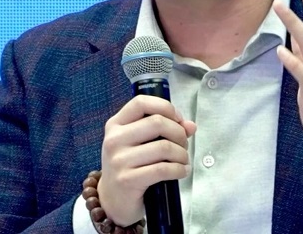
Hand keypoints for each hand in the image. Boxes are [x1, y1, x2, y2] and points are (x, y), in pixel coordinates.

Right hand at [97, 95, 196, 225]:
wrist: (112, 200)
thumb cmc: (129, 167)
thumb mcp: (140, 144)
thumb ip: (165, 130)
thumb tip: (191, 126)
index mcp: (116, 125)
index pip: (141, 103)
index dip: (165, 107)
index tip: (178, 120)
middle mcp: (114, 139)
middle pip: (157, 122)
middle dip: (179, 133)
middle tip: (183, 145)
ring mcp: (119, 160)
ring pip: (163, 147)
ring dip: (181, 154)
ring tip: (183, 160)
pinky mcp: (127, 180)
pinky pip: (162, 169)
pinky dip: (179, 170)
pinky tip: (182, 171)